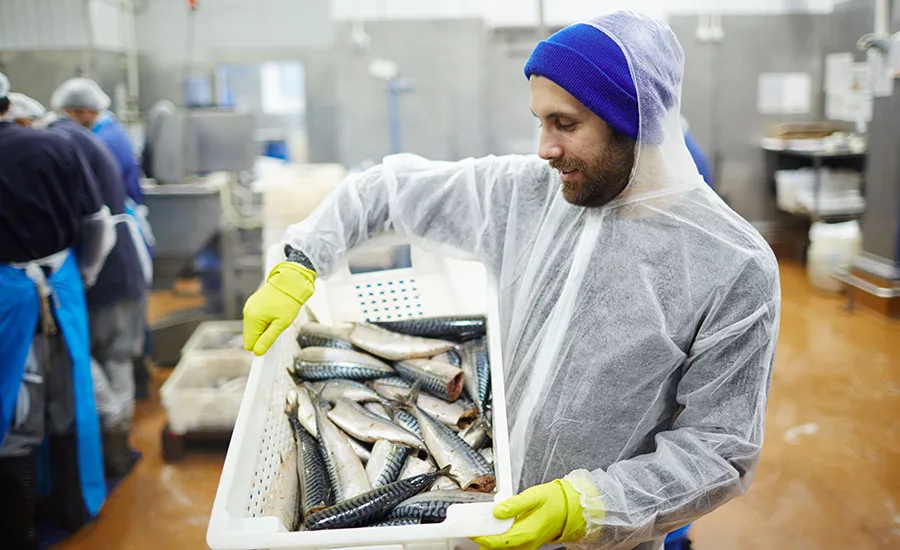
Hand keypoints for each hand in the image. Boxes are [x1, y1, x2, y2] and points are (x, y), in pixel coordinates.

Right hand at [242, 261, 314, 355]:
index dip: (261, 345)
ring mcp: (249, 307)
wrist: (290, 281)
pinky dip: (264, 318)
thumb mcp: (281, 324)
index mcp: (252, 319)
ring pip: (253, 327)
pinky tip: (274, 310)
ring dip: (264, 327)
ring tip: (277, 316)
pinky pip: (255, 318)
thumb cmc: (288, 302)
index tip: (273, 337)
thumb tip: (257, 353)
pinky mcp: (253, 302)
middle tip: (277, 325)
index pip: (249, 344)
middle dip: (263, 335)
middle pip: (250, 336)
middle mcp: (247, 313)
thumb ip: (267, 339)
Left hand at [472, 479, 586, 549]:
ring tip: (484, 527)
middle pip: (497, 549)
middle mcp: (526, 543)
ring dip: (491, 541)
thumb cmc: (554, 501)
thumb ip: (514, 504)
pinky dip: (499, 540)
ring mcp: (526, 545)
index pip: (498, 541)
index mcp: (526, 533)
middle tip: (475, 527)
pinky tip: (495, 529)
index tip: (472, 531)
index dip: (482, 537)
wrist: (569, 509)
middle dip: (484, 540)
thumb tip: (497, 511)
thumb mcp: (533, 496)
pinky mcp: (526, 543)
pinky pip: (508, 547)